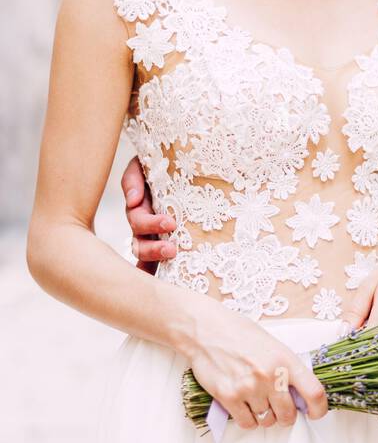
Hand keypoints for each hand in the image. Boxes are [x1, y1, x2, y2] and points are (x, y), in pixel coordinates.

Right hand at [121, 155, 176, 272]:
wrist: (179, 159)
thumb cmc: (160, 163)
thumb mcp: (142, 166)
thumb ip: (133, 179)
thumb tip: (133, 201)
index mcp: (140, 207)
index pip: (138, 221)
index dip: (151, 224)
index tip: (170, 223)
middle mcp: (144, 224)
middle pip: (140, 244)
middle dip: (154, 248)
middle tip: (171, 249)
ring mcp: (154, 235)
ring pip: (147, 254)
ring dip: (156, 257)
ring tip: (173, 254)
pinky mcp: (166, 241)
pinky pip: (156, 263)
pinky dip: (154, 273)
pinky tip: (162, 283)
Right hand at [186, 296, 328, 429]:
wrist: (207, 329)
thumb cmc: (240, 334)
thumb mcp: (273, 345)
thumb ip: (287, 368)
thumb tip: (300, 394)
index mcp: (286, 360)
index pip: (314, 393)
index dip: (319, 409)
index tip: (314, 413)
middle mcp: (270, 375)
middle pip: (289, 414)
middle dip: (286, 415)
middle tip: (279, 407)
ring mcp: (249, 388)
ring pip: (267, 421)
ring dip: (265, 416)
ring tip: (257, 401)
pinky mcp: (229, 397)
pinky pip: (247, 423)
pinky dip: (248, 419)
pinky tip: (245, 406)